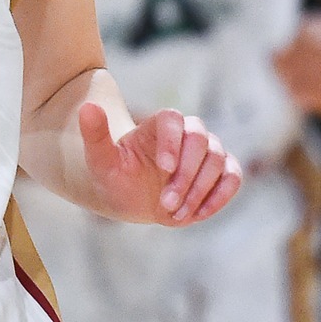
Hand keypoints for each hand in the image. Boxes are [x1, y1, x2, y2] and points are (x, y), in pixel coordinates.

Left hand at [80, 104, 240, 224]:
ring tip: (174, 213)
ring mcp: (207, 152)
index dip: (171, 141)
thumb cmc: (114, 176)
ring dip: (199, 190)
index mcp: (159, 124)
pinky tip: (198, 214)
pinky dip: (220, 195)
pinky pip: (233, 177)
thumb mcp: (100, 160)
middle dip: (185, 174)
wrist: (130, 199)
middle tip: (165, 202)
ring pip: (218, 159)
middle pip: (200, 139)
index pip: (174, 119)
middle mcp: (187, 133)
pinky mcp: (222, 172)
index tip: (163, 169)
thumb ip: (95, 134)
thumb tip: (87, 107)